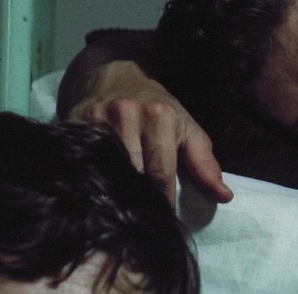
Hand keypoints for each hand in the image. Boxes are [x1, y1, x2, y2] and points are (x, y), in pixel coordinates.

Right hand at [66, 61, 233, 205]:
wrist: (115, 75)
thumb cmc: (157, 108)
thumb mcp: (187, 129)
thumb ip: (205, 164)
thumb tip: (224, 197)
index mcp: (160, 117)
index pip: (161, 174)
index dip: (163, 203)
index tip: (164, 222)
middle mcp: (127, 115)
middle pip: (131, 175)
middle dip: (138, 200)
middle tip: (141, 218)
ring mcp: (97, 118)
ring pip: (104, 171)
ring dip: (112, 192)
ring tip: (119, 208)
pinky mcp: (72, 122)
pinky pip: (81, 162)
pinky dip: (89, 178)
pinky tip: (97, 188)